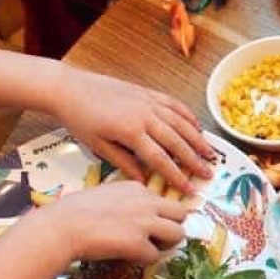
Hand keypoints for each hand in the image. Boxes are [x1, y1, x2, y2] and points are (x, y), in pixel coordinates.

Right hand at [23, 181, 188, 264]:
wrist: (61, 227)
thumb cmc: (73, 212)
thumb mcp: (105, 195)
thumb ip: (125, 202)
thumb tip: (132, 216)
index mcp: (137, 188)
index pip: (164, 201)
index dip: (158, 216)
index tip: (146, 225)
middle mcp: (147, 202)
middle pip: (181, 214)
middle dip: (172, 227)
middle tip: (157, 239)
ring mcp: (145, 222)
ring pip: (178, 234)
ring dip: (166, 245)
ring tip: (148, 250)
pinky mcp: (139, 243)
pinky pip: (156, 256)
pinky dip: (145, 260)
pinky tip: (130, 258)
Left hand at [50, 68, 215, 193]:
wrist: (69, 88)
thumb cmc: (79, 119)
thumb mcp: (98, 146)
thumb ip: (124, 162)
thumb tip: (143, 181)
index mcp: (131, 132)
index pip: (160, 159)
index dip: (177, 176)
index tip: (189, 190)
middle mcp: (145, 115)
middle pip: (177, 141)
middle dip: (194, 160)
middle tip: (208, 173)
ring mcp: (149, 102)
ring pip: (181, 122)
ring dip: (198, 139)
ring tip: (210, 153)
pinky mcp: (148, 92)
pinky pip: (174, 105)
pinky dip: (188, 116)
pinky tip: (197, 127)